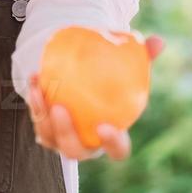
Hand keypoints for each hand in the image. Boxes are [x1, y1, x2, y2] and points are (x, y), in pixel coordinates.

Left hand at [26, 34, 163, 161]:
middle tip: (60, 108)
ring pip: (49, 138)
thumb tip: (157, 41)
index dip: (112, 144)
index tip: (104, 126)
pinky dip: (34, 101)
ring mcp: (63, 142)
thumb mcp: (128, 69)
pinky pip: (38, 120)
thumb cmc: (112, 81)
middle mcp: (87, 145)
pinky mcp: (46, 131)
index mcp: (111, 138)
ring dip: (42, 116)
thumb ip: (142, 57)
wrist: (87, 87)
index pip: (117, 151)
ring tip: (39, 90)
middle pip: (75, 151)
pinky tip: (34, 77)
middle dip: (66, 133)